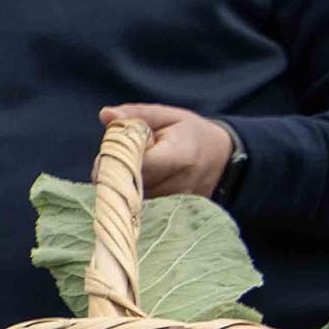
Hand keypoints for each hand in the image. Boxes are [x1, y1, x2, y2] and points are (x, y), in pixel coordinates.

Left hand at [101, 103, 236, 198]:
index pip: (139, 164)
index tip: (109, 154)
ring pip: (135, 200)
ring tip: (135, 169)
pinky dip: (135, 196)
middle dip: (118, 173)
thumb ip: (136, 115)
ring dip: (126, 186)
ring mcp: (180, 203)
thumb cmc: (189, 132)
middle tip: (117, 160)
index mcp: (181, 155)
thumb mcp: (167, 115)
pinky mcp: (176, 213)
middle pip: (134, 185)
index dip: (118, 160)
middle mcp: (182, 184)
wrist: (222, 155)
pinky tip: (140, 183)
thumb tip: (106, 114)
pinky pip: (144, 208)